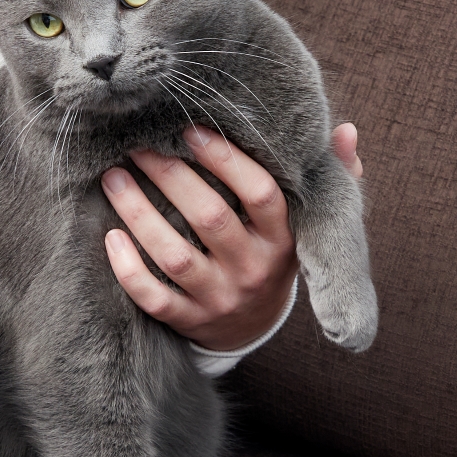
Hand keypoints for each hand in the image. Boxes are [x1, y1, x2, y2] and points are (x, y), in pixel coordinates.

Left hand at [102, 122, 362, 350]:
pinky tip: (110, 237)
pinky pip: (153, 299)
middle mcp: (252, 270)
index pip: (260, 194)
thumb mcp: (309, 223)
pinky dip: (128, 270)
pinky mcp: (189, 321)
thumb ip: (329, 177)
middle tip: (137, 145)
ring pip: (174, 256)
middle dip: (170, 176)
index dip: (226, 160)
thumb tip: (346, 130)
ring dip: (139, 214)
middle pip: (210, 219)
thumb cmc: (274, 255)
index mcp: (282, 239)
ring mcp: (219, 299)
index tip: (190, 129)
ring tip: (113, 178)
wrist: (254, 327)